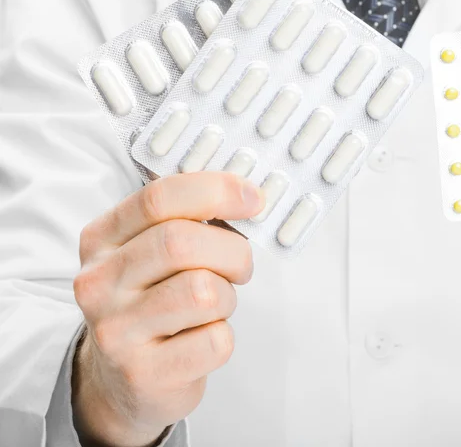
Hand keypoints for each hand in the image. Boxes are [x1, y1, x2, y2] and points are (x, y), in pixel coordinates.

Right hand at [72, 172, 263, 446]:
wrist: (121, 378)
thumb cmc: (152, 299)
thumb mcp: (150, 250)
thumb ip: (186, 218)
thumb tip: (247, 196)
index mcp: (102, 239)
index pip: (158, 198)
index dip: (215, 190)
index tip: (254, 198)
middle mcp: (98, 282)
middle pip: (180, 242)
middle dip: (231, 250)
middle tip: (241, 264)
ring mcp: (116, 331)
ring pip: (203, 292)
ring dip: (227, 296)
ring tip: (214, 305)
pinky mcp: (143, 374)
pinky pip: (215, 341)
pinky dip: (223, 336)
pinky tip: (201, 338)